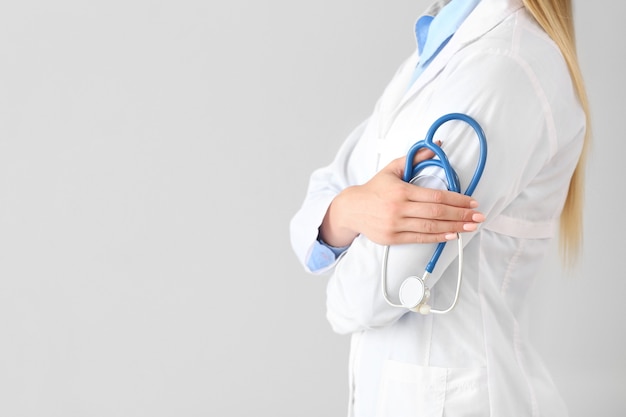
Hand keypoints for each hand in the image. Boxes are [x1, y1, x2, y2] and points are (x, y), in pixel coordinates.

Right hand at [319, 148, 484, 246]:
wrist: (352, 209)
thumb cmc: (374, 188)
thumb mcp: (393, 169)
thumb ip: (415, 157)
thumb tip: (437, 146)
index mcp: (401, 191)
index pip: (435, 196)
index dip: (456, 200)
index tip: (471, 201)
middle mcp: (398, 209)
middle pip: (437, 213)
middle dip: (461, 215)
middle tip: (478, 216)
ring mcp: (395, 225)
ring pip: (431, 227)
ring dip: (454, 228)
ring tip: (470, 227)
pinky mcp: (393, 238)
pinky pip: (420, 238)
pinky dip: (438, 237)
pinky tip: (451, 235)